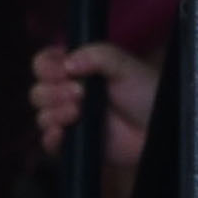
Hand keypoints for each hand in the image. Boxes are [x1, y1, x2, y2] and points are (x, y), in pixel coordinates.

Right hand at [31, 41, 156, 167]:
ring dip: (55, 113)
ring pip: (42, 116)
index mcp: (78, 70)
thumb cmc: (147, 93)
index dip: (46, 67)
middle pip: (38, 91)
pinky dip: (52, 138)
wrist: (160, 128)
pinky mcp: (74, 143)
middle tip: (79, 94)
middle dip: (53, 92)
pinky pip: (49, 143)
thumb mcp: (126, 65)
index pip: (44, 63)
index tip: (63, 71)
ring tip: (78, 113)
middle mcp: (68, 93)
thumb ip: (98, 55)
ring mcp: (69, 120)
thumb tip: (67, 64)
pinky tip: (64, 132)